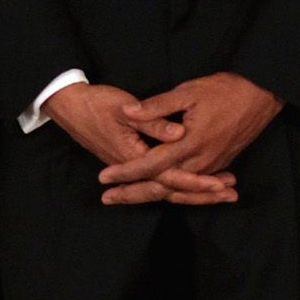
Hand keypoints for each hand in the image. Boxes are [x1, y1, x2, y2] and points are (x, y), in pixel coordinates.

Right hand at [37, 82, 227, 204]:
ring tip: (222, 193)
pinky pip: (159, 180)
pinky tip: (196, 182)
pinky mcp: (131, 160)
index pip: (169, 175)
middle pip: (170, 189)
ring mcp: (130, 165)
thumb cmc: (96, 103)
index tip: (220, 183)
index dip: (196, 180)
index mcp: (132, 155)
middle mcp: (132, 166)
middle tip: (230, 195)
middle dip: (201, 194)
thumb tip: (179, 133)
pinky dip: (180, 184)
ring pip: (165, 188)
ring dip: (194, 192)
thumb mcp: (123, 108)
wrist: (69, 104)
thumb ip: (153, 121)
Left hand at [97, 72, 279, 205]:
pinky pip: (195, 185)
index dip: (127, 172)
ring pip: (180, 189)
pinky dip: (177, 192)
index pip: (151, 164)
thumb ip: (157, 106)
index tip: (103, 177)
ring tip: (127, 198)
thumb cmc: (225, 90)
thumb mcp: (188, 92)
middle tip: (107, 198)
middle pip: (164, 185)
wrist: (263, 94)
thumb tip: (128, 112)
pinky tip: (161, 193)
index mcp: (191, 143)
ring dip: (154, 195)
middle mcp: (203, 160)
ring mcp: (215, 164)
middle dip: (134, 193)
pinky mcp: (222, 163)